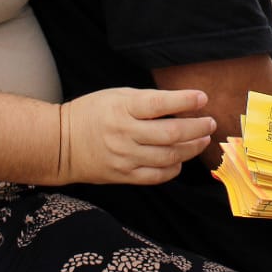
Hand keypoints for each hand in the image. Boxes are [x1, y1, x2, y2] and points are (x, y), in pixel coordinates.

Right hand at [57, 88, 214, 185]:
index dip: (185, 101)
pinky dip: (174, 168)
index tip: (202, 98)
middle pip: (171, 134)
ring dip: (191, 148)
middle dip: (197, 128)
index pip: (160, 104)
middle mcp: (125, 133)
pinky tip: (180, 159)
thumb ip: (147, 101)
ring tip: (202, 140)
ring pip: (169, 156)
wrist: (61, 143)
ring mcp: (125, 157)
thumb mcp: (117, 96)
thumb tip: (183, 104)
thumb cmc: (92, 113)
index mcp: (122, 108)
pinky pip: (157, 175)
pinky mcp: (124, 176)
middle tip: (210, 123)